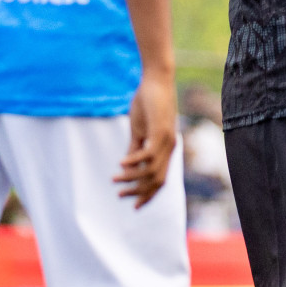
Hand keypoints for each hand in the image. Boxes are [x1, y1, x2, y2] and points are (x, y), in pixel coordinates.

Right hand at [116, 73, 176, 207]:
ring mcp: (167, 140)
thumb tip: (127, 165)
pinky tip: (120, 164)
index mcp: (166, 149)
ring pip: (151, 171)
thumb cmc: (148, 102)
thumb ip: (135, 147)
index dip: (148, 195)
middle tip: (120, 196)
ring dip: (132, 178)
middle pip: (158, 181)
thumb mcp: (139, 129)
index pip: (160, 180)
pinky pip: (147, 154)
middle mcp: (170, 148)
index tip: (134, 206)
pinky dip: (134, 162)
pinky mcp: (161, 131)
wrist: (157, 80)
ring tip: (115, 180)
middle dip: (139, 192)